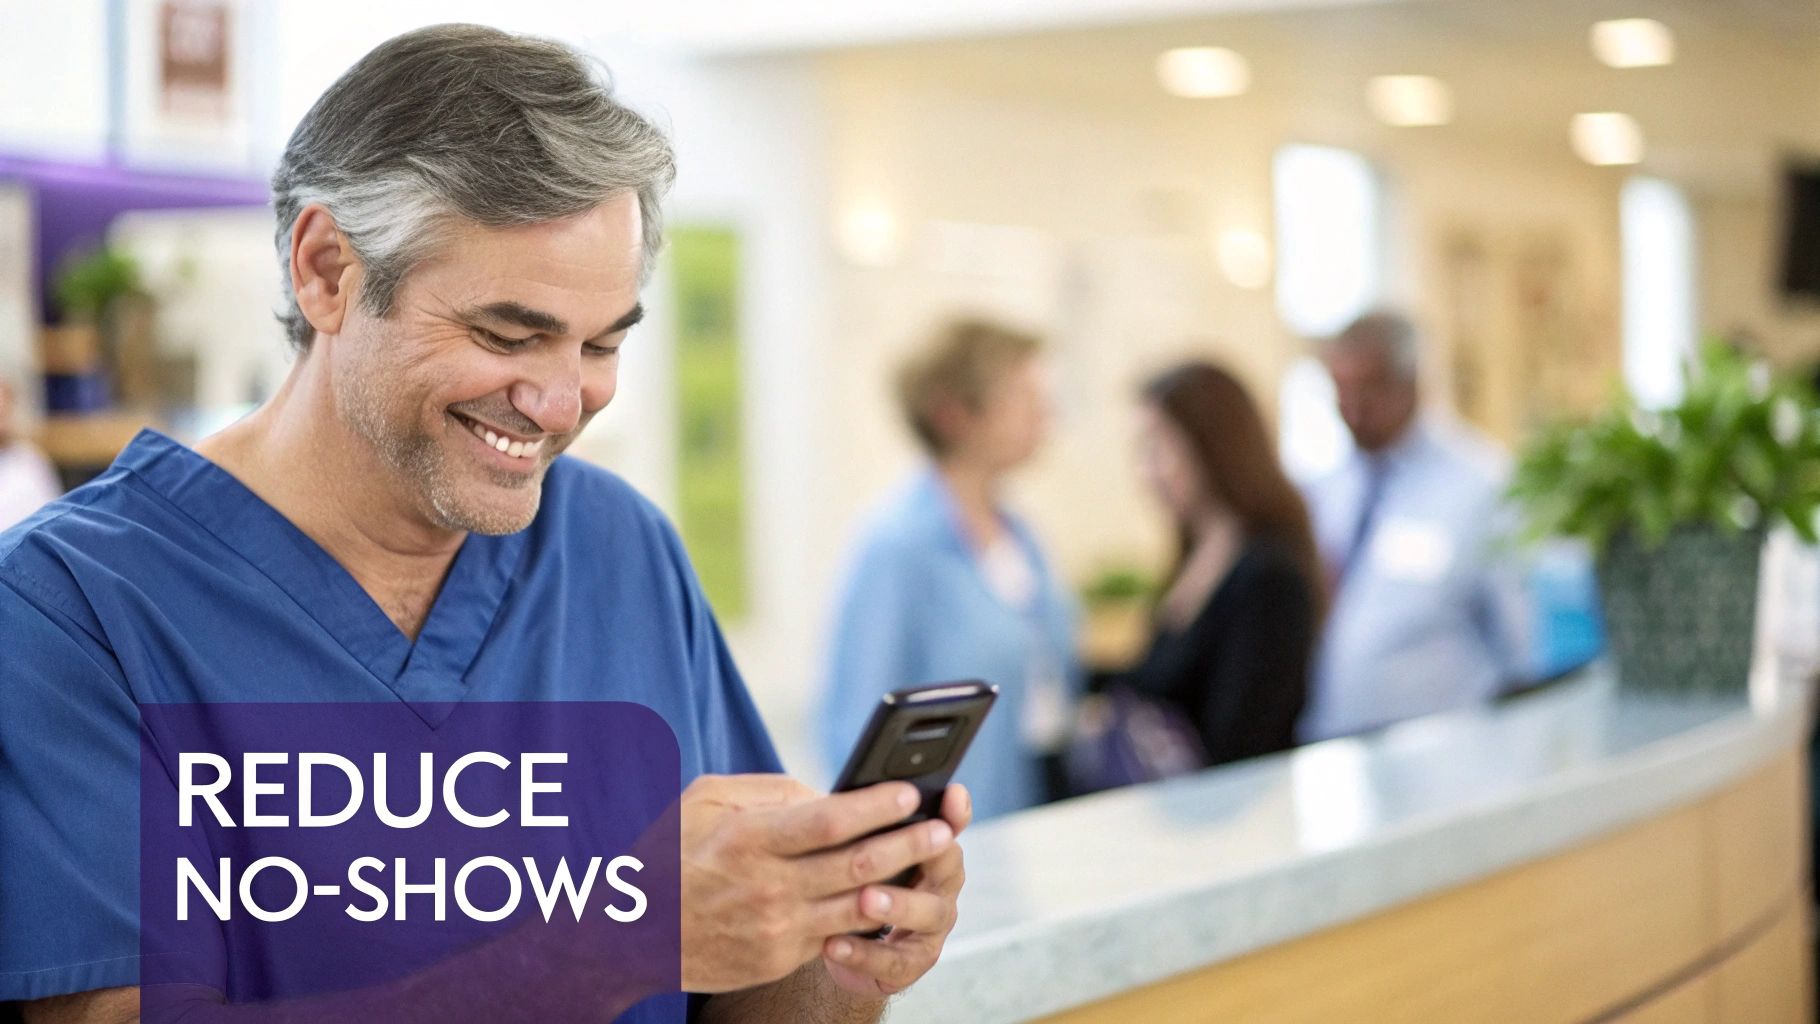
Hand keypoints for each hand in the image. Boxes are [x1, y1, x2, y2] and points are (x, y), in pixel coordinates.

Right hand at [678, 774, 957, 993]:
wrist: (634, 934)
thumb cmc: (673, 851)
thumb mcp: (707, 800)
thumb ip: (770, 790)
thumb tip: (829, 793)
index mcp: (749, 839)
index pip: (830, 820)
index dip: (877, 805)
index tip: (910, 791)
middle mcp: (767, 887)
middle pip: (858, 864)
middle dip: (910, 843)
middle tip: (945, 827)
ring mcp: (777, 930)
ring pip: (859, 906)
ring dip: (904, 881)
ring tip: (934, 859)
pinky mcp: (780, 959)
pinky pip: (838, 934)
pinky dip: (870, 915)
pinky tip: (894, 895)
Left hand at [819, 784, 970, 997]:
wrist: (844, 943)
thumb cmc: (851, 879)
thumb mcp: (854, 846)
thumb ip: (861, 822)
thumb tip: (844, 792)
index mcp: (933, 850)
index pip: (950, 824)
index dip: (955, 811)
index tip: (951, 793)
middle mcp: (941, 886)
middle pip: (947, 865)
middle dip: (922, 853)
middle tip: (899, 845)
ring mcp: (931, 928)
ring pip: (927, 915)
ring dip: (897, 906)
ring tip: (864, 899)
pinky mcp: (911, 964)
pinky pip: (893, 962)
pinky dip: (863, 954)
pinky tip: (832, 944)